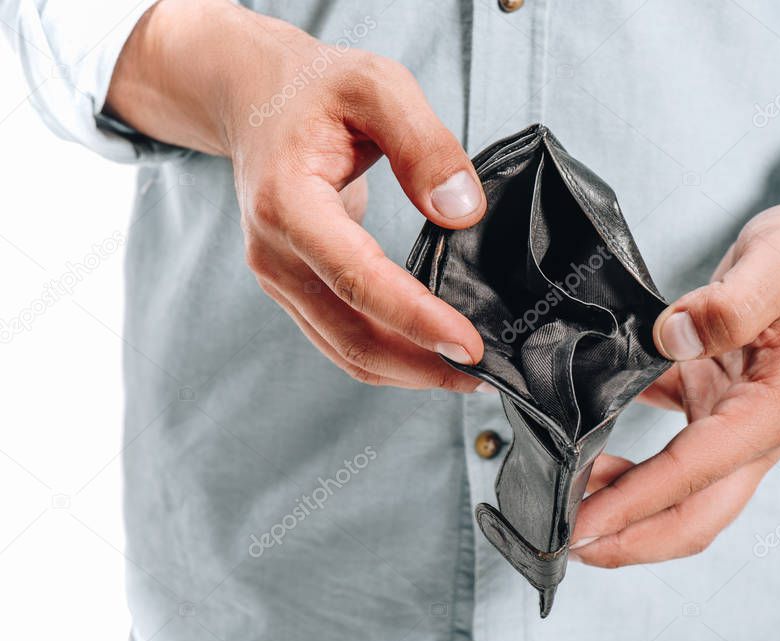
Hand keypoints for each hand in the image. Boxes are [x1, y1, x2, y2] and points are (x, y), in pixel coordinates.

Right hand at [105, 0, 488, 390]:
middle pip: (350, 334)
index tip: (468, 345)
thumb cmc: (314, 89)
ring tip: (466, 374)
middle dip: (419, 364)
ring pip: (345, 348)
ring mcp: (279, 277)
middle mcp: (274, 253)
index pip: (357, 279)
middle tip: (484, 373)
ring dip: (406, 371)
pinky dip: (388, 356)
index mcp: (288, 203)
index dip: (416, 319)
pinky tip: (429, 355)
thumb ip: (424, 144)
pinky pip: (340, 338)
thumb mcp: (378, 87)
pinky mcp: (294, 287)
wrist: (253, 97)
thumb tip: (462, 212)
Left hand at [569, 136, 779, 566]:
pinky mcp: (714, 404)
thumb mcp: (775, 265)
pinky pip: (670, 452)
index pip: (694, 473)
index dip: (634, 503)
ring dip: (627, 507)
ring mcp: (735, 423)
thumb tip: (672, 336)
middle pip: (694, 514)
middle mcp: (756, 432)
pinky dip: (629, 464)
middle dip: (631, 539)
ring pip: (680, 492)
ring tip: (568, 502)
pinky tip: (589, 453)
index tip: (582, 524)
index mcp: (773, 412)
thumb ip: (730, 305)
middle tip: (565, 544)